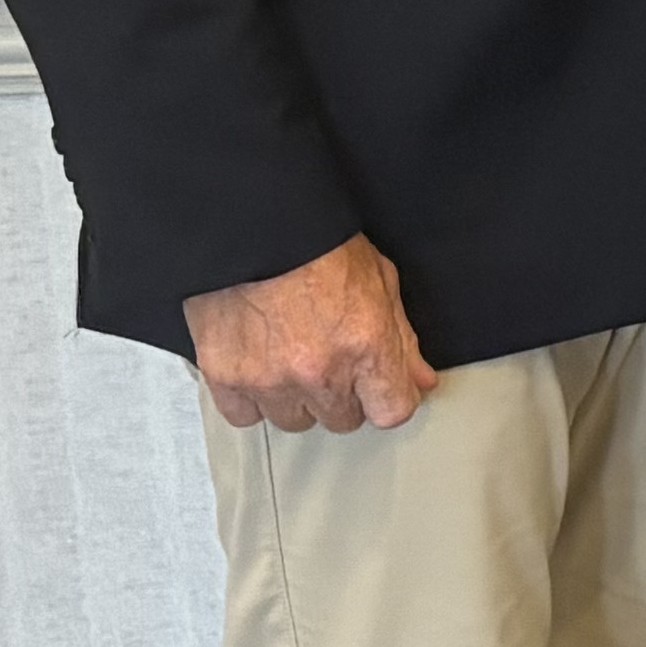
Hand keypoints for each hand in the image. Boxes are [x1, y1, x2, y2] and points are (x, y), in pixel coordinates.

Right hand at [188, 233, 437, 434]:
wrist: (252, 225)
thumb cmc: (316, 245)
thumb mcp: (379, 280)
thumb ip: (403, 339)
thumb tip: (420, 379)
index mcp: (366, 346)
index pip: (392, 412)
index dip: (388, 398)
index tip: (379, 388)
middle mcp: (319, 372)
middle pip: (343, 420)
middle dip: (342, 395)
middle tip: (330, 358)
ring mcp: (270, 380)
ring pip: (294, 420)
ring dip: (297, 398)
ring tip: (290, 356)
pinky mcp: (225, 378)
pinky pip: (245, 416)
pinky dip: (252, 399)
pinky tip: (258, 367)